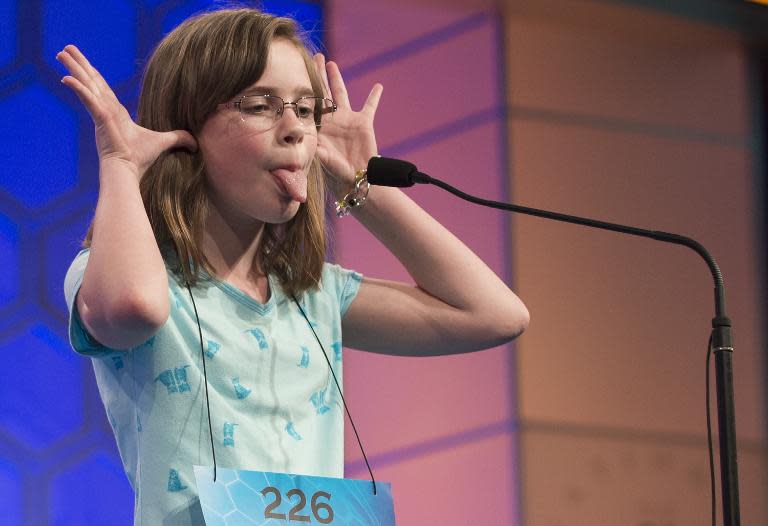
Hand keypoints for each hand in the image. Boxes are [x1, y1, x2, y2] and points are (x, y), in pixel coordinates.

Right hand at [56, 45, 196, 178]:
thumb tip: (196, 143)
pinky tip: (67, 78)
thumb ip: (179, 139)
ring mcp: (100, 114)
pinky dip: (78, 90)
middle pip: (91, 81)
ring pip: (86, 85)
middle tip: (64, 48)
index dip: (93, 74)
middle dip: (78, 64)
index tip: (82, 63)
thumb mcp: (164, 143)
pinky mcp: (100, 120)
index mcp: (115, 113)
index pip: (102, 88)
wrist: (129, 171)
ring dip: (74, 68)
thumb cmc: (142, 159)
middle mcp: (105, 110)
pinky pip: (88, 101)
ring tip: (60, 52)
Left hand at [312, 53, 381, 195]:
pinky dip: (374, 96)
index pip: (310, 102)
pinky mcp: (364, 122)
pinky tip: (378, 86)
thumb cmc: (337, 170)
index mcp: (320, 126)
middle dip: (318, 75)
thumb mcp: (321, 157)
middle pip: (323, 92)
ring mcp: (348, 119)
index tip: (297, 72)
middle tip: (314, 57)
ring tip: (332, 64)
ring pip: (342, 93)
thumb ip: (313, 144)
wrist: (357, 177)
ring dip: (337, 78)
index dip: (305, 88)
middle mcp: (332, 119)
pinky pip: (370, 106)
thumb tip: (306, 136)